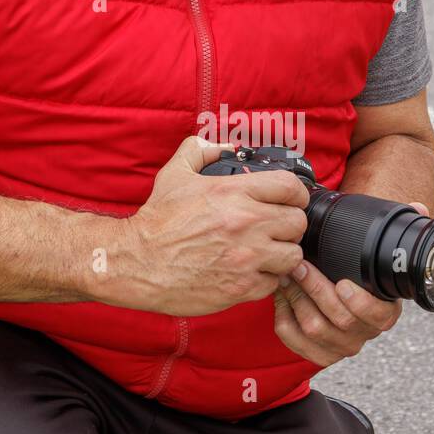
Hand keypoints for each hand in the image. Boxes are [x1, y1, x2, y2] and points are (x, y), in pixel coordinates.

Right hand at [87, 136, 309, 315]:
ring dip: (282, 254)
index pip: (290, 187)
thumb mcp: (175, 174)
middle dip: (289, 225)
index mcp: (234, 192)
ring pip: (293, 255)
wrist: (136, 262)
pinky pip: (275, 282)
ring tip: (265, 253)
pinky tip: (249, 272)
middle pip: (297, 222)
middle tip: (275, 229)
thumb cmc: (156, 221)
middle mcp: (245, 223)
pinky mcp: (242, 286)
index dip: (295, 193)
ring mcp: (246, 257)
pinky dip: (266, 279)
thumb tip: (223, 147)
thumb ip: (200, 151)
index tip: (291, 200)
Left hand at [272, 202, 428, 368]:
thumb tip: (418, 208)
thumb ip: (397, 230)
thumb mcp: (377, 254)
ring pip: (314, 328)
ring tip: (287, 274)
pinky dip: (283, 316)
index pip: (377, 316)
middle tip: (300, 265)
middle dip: (316, 289)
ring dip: (297, 298)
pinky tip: (281, 295)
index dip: (360, 303)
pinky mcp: (316, 352)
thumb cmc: (358, 272)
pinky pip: (294, 340)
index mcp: (384, 312)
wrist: (342, 295)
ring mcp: (339, 346)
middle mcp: (364, 333)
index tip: (343, 283)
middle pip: (340, 320)